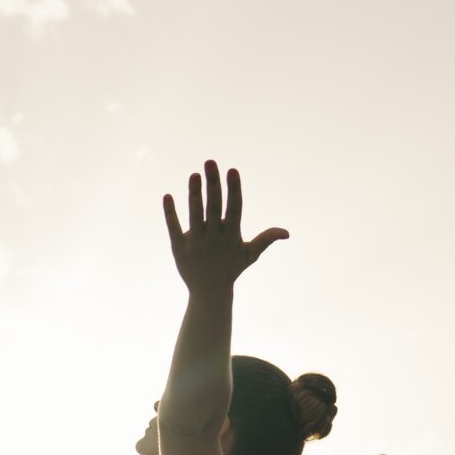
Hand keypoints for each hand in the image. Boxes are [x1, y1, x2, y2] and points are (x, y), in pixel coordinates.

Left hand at [162, 160, 288, 289]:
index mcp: (232, 235)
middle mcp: (214, 238)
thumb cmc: (231, 269)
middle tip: (210, 162)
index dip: (234, 189)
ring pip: (194, 215)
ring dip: (194, 194)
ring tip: (194, 174)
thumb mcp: (250, 254)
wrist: (209, 292)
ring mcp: (196, 243)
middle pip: (214, 207)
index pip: (234, 208)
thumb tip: (286, 232)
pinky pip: (173, 228)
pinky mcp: (179, 249)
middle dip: (213, 184)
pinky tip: (167, 196)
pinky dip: (170, 213)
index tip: (232, 170)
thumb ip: (266, 239)